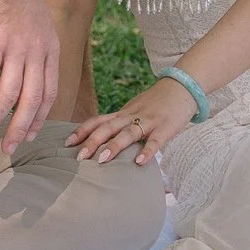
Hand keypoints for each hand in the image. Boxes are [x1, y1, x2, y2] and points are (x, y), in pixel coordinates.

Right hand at [0, 0, 60, 143]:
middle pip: (32, 100)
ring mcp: (18, 46)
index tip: (29, 135)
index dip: (39, 117)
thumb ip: (37, 48)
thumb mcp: (38, 22)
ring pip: (9, 94)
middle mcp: (38, 51)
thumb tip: (31, 71)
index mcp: (50, 49)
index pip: (49, 92)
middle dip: (20, 129)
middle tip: (9, 149)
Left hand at [67, 79, 197, 166]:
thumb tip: (103, 142)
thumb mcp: (135, 110)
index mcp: (123, 113)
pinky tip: (140, 162)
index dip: (82, 131)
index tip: (66, 143)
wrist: (183, 86)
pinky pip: (155, 140)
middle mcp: (132, 116)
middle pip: (108, 128)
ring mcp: (148, 121)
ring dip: (115, 146)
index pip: (98, 120)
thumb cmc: (157, 103)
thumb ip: (121, 124)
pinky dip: (148, 151)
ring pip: (128, 133)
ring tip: (102, 160)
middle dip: (92, 142)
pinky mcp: (165, 127)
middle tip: (78, 157)